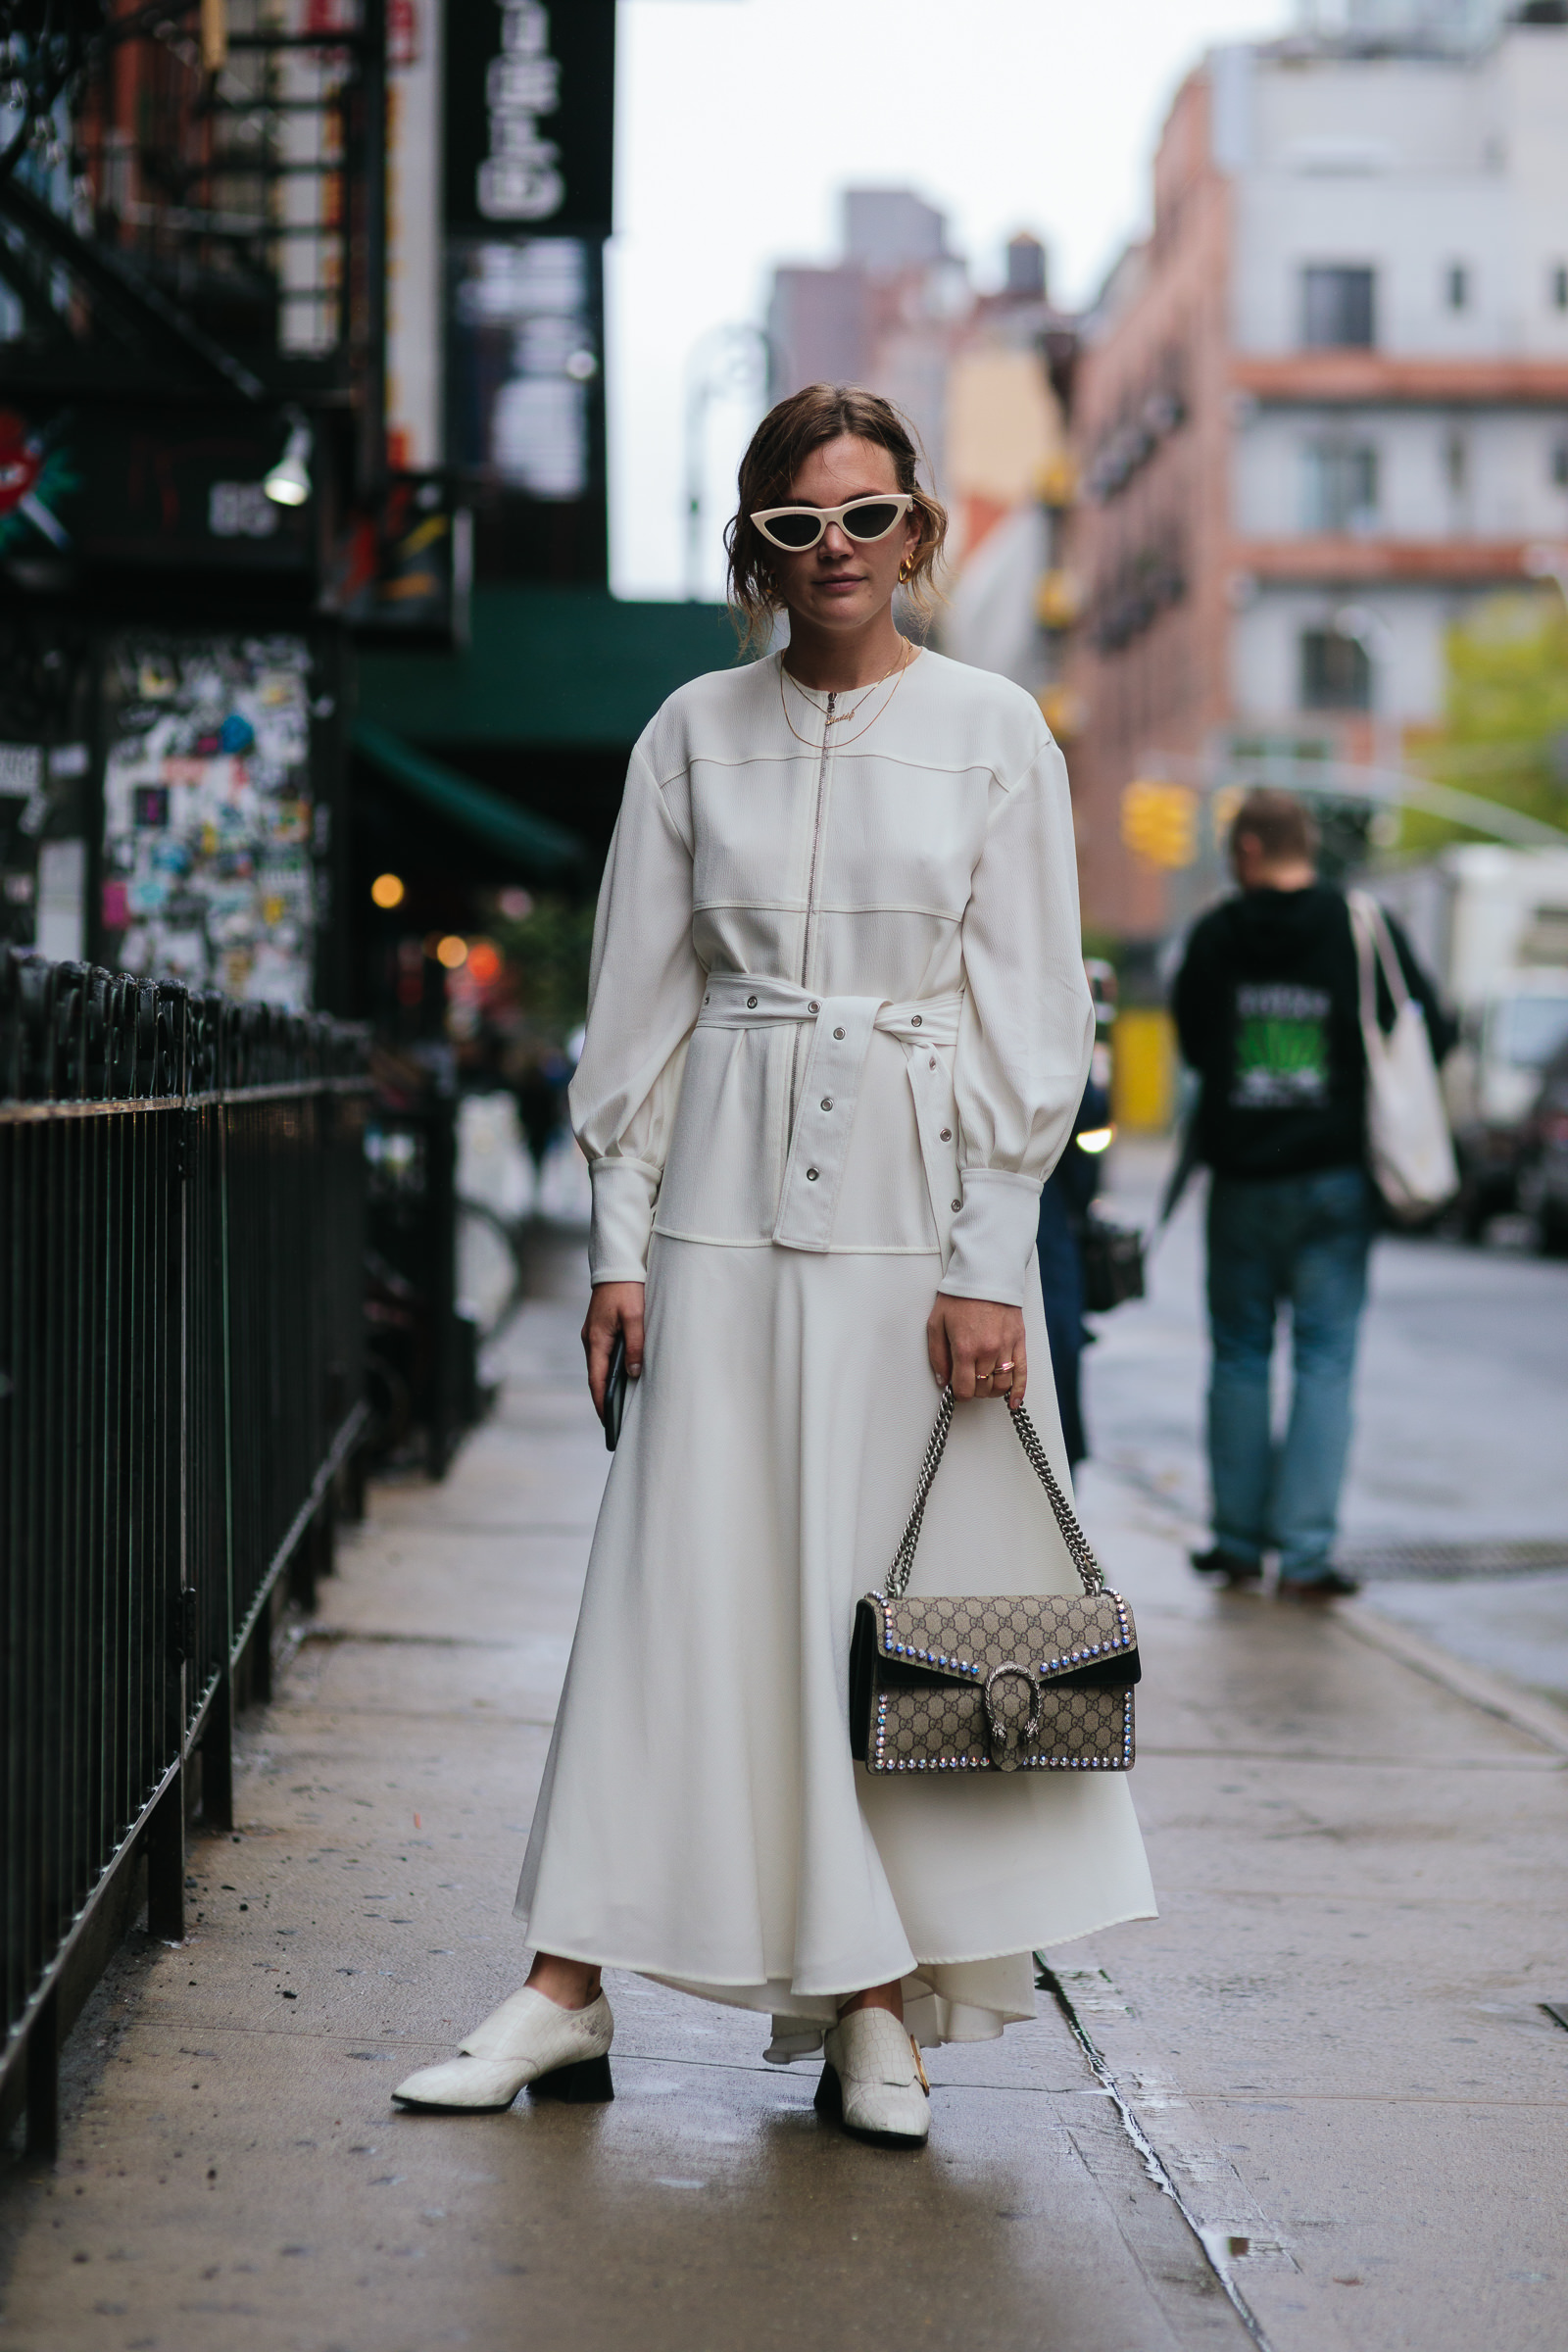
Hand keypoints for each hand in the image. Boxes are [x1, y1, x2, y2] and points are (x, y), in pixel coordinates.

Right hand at [582, 1281, 644, 1421]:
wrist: (617, 1264)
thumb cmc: (627, 1288)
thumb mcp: (635, 1317)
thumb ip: (635, 1345)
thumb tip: (633, 1373)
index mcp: (596, 1339)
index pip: (596, 1379)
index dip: (602, 1401)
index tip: (609, 1421)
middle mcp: (591, 1339)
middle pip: (596, 1375)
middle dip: (604, 1397)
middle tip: (617, 1420)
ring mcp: (594, 1334)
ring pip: (600, 1365)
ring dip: (608, 1383)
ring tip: (622, 1403)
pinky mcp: (600, 1328)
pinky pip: (604, 1354)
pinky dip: (611, 1368)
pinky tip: (624, 1376)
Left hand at [926, 1294, 1025, 1405]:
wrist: (985, 1274)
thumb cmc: (959, 1296)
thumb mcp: (936, 1324)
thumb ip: (937, 1355)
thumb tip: (942, 1379)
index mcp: (965, 1349)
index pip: (964, 1389)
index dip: (958, 1394)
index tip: (956, 1389)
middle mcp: (987, 1352)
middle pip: (983, 1389)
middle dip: (973, 1391)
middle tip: (967, 1383)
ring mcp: (1006, 1347)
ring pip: (1002, 1385)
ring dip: (992, 1391)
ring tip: (984, 1386)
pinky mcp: (1019, 1341)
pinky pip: (1022, 1373)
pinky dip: (1019, 1391)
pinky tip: (1013, 1401)